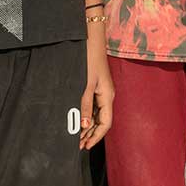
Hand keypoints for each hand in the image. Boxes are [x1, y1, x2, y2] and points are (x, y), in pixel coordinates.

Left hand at [80, 34, 113, 148]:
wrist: (90, 39)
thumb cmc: (88, 60)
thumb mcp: (85, 84)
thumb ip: (85, 106)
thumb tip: (85, 126)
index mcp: (107, 96)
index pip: (105, 123)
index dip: (96, 137)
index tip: (85, 146)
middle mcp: (107, 95)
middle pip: (102, 121)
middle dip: (91, 134)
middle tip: (78, 145)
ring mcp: (102, 90)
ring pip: (98, 114)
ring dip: (88, 126)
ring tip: (77, 136)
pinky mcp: (96, 86)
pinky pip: (94, 106)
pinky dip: (87, 115)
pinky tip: (79, 119)